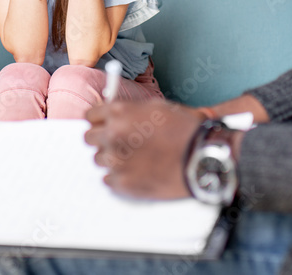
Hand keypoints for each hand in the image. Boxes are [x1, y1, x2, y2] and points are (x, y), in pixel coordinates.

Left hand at [84, 99, 202, 198]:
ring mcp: (116, 161)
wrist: (202, 156)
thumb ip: (130, 110)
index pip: (90, 116)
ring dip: (111, 159)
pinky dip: (119, 177)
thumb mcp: (156, 107)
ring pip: (98, 159)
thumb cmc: (185, 129)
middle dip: (102, 139)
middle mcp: (112, 135)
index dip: (99, 120)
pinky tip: (137, 172)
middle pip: (89, 138)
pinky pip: (108, 180)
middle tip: (119, 143)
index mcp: (119, 112)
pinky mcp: (123, 183)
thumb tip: (114, 114)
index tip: (104, 125)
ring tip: (133, 159)